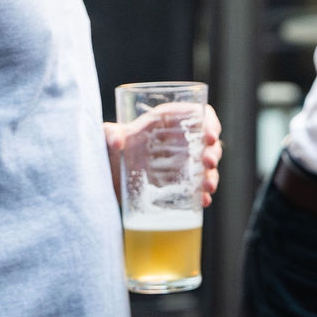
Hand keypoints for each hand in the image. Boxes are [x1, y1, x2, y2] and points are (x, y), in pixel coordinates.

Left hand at [103, 103, 221, 207]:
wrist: (103, 176)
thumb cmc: (107, 149)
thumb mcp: (106, 137)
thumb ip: (109, 135)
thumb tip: (117, 141)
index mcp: (167, 123)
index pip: (198, 115)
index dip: (210, 122)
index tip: (211, 135)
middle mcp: (178, 142)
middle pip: (207, 142)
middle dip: (213, 152)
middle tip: (207, 162)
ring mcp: (180, 164)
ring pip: (206, 167)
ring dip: (212, 175)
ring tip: (208, 186)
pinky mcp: (177, 185)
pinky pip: (197, 188)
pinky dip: (203, 195)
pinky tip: (203, 202)